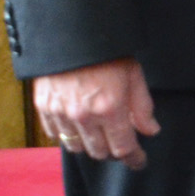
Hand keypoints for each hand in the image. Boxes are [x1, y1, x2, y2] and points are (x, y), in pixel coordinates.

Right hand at [33, 58, 159, 168]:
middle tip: (120, 143)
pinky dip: (68, 135)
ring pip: (76, 147)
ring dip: (90, 145)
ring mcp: (61, 114)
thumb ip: (142, 106)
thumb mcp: (134, 75)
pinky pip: (56, 135)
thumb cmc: (108, 52)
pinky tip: (78, 125)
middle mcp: (84, 117)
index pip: (123, 148)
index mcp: (110, 109)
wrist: (72, 33)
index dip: (134, 158)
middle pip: (99, 152)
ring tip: (99, 134)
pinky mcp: (44, 109)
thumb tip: (151, 130)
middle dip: (113, 151)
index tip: (139, 162)